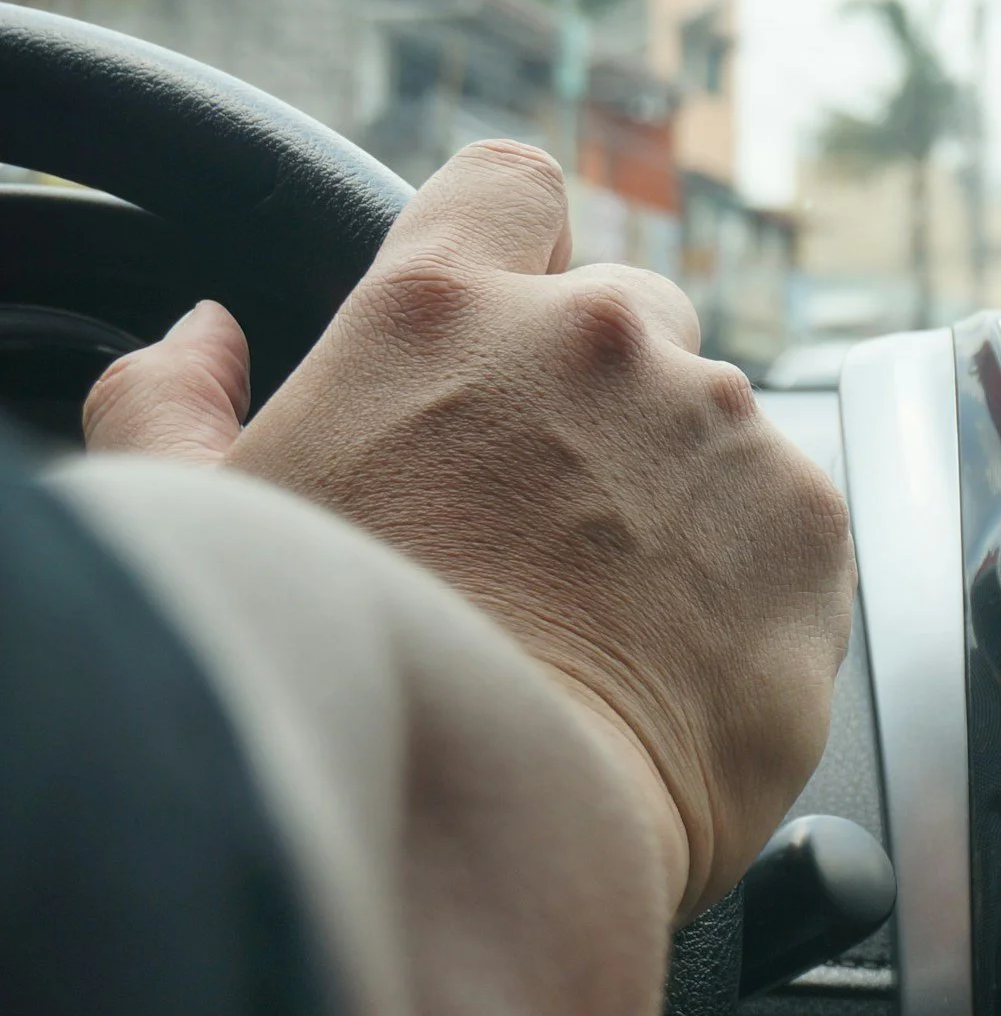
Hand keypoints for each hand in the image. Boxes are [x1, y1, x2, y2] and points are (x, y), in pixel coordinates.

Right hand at [85, 140, 850, 920]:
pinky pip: (788, 518)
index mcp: (442, 310)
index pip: (508, 189)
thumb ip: (175, 403)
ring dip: (677, 488)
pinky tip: (680, 657)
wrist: (493, 827)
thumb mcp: (203, 525)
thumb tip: (198, 339)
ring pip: (713, 420)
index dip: (519, 252)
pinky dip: (749, 572)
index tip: (515, 324)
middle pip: (628, 310)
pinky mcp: (810, 520)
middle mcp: (598, 340)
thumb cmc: (336, 683)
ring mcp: (718, 423)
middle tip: (549, 521)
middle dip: (599, 391)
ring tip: (610, 617)